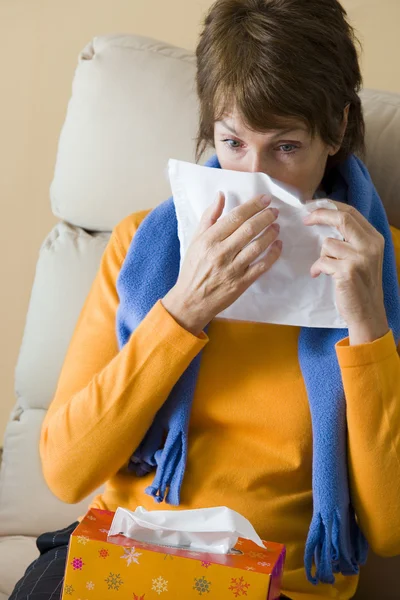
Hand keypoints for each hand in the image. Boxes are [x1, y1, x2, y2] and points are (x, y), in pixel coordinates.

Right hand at [162, 192, 281, 334]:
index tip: (265, 199)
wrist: (191, 301)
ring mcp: (233, 269)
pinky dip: (273, 254)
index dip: (253, 206)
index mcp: (209, 240)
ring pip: (258, 246)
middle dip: (265, 216)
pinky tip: (278, 245)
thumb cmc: (193, 269)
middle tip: (274, 211)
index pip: (235, 217)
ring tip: (276, 225)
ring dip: (271, 233)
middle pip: (249, 229)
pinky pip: (262, 266)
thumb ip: (209, 217)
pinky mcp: (242, 283)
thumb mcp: (195, 240)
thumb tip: (221, 195)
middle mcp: (221, 253)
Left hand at [303, 201, 389, 340]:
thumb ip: (351, 239)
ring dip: (321, 255)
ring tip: (326, 268)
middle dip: (319, 215)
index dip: (330, 206)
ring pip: (327, 243)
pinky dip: (316, 268)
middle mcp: (370, 245)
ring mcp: (360, 258)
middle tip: (305, 219)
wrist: (367, 312)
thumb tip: (325, 219)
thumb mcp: (363, 257)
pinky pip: (322, 261)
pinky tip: (318, 275)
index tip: (313, 207)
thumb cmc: (360, 285)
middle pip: (342, 218)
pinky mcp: (348, 271)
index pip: (351, 212)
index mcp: (374, 238)